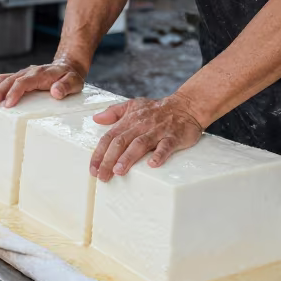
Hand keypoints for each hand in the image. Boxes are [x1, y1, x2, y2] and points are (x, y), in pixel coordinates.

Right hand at [0, 55, 86, 108]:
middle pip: (10, 81)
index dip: (15, 92)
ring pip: (3, 79)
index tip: (8, 104)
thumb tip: (56, 91)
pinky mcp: (19, 77)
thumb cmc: (70, 77)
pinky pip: (3, 77)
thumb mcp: (75, 82)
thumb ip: (66, 86)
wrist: (68, 66)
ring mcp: (23, 74)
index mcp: (40, 74)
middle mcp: (29, 72)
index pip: (24, 82)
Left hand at [89, 95, 204, 181]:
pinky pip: (166, 146)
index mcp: (130, 120)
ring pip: (140, 144)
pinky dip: (160, 155)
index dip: (99, 153)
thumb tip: (96, 118)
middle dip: (109, 160)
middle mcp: (141, 125)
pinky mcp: (174, 136)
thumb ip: (114, 111)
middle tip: (102, 176)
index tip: (93, 169)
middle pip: (121, 142)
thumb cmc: (158, 109)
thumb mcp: (134, 104)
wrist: (187, 105)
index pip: (110, 137)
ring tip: (119, 171)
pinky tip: (153, 164)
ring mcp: (158, 131)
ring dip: (128, 157)